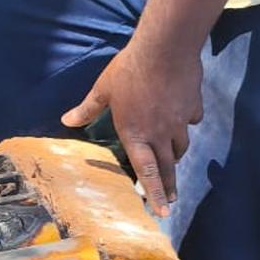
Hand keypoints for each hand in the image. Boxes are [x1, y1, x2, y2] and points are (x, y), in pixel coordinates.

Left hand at [61, 38, 203, 216]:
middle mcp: (159, 134)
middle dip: (169, 186)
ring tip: (173, 160)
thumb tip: (66, 121)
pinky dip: (187, 124)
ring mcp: (179, 122)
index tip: (162, 211)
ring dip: (176, 156)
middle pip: (168, 167)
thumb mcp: (103, 89)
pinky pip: (192, 122)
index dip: (154, 193)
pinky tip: (184, 118)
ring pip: (181, 147)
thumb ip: (87, 109)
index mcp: (135, 135)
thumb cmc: (129, 69)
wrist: (165, 48)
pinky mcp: (193, 107)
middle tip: (171, 200)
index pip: (146, 172)